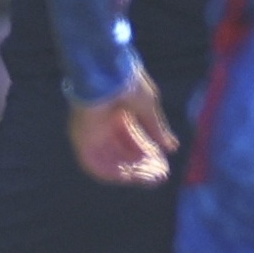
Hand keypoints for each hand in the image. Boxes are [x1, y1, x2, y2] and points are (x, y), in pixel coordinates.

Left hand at [69, 72, 176, 186]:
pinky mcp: (81, 139)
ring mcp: (92, 133)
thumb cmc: (127, 83)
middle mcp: (104, 126)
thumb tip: (172, 147)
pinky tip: (129, 177)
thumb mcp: (149, 108)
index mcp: (119, 114)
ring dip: (129, 172)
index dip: (148, 154)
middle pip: (123, 153)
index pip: (134, 141)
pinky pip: (93, 164)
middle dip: (142, 166)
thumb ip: (156, 129)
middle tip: (159, 176)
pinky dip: (110, 173)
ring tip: (149, 178)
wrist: (108, 73)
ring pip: (110, 160)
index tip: (163, 165)